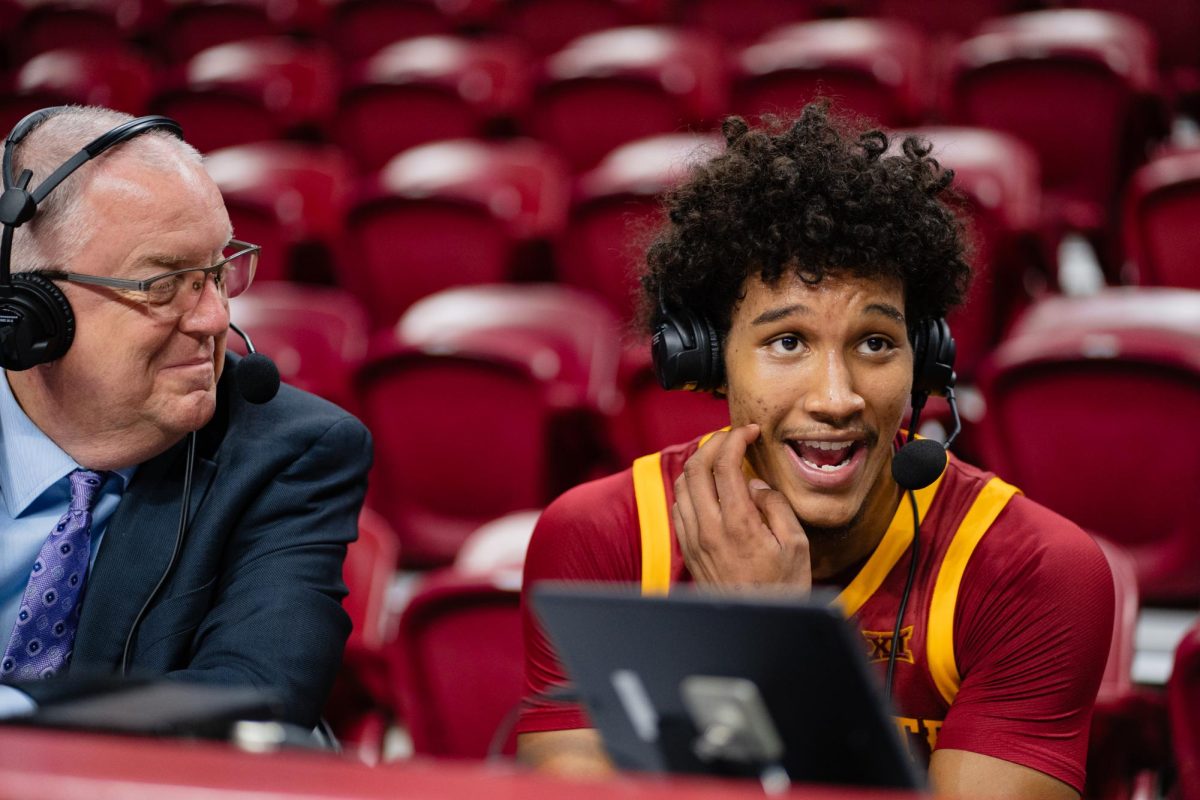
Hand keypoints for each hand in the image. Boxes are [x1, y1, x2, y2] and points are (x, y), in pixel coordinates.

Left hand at [672, 425, 811, 592]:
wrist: (756, 626)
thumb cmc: (782, 588)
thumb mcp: (796, 545)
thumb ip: (776, 507)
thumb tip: (755, 484)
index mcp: (739, 523)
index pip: (725, 464)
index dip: (736, 438)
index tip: (750, 431)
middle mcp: (709, 528)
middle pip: (696, 467)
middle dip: (714, 443)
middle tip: (733, 437)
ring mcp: (693, 539)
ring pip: (681, 485)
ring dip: (699, 464)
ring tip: (720, 458)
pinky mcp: (688, 550)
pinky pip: (679, 507)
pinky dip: (689, 487)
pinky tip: (708, 488)